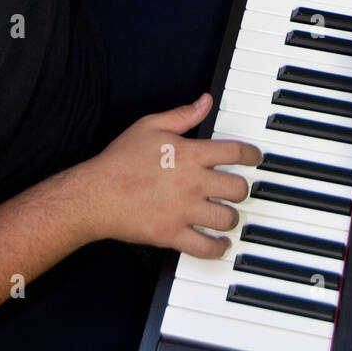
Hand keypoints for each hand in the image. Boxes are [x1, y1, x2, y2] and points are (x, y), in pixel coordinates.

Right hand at [80, 95, 261, 257]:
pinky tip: (220, 243)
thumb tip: (205, 101)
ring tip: (227, 214)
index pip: (235, 152)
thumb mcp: (150, 126)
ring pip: (227, 219)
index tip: (256, 158)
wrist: (95, 195)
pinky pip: (205, 248)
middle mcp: (192, 183)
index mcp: (189, 155)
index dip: (252, 155)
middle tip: (237, 189)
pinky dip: (218, 248)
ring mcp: (184, 212)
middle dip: (241, 188)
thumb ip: (182, 114)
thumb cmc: (119, 161)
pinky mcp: (172, 235)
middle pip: (238, 188)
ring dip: (231, 217)